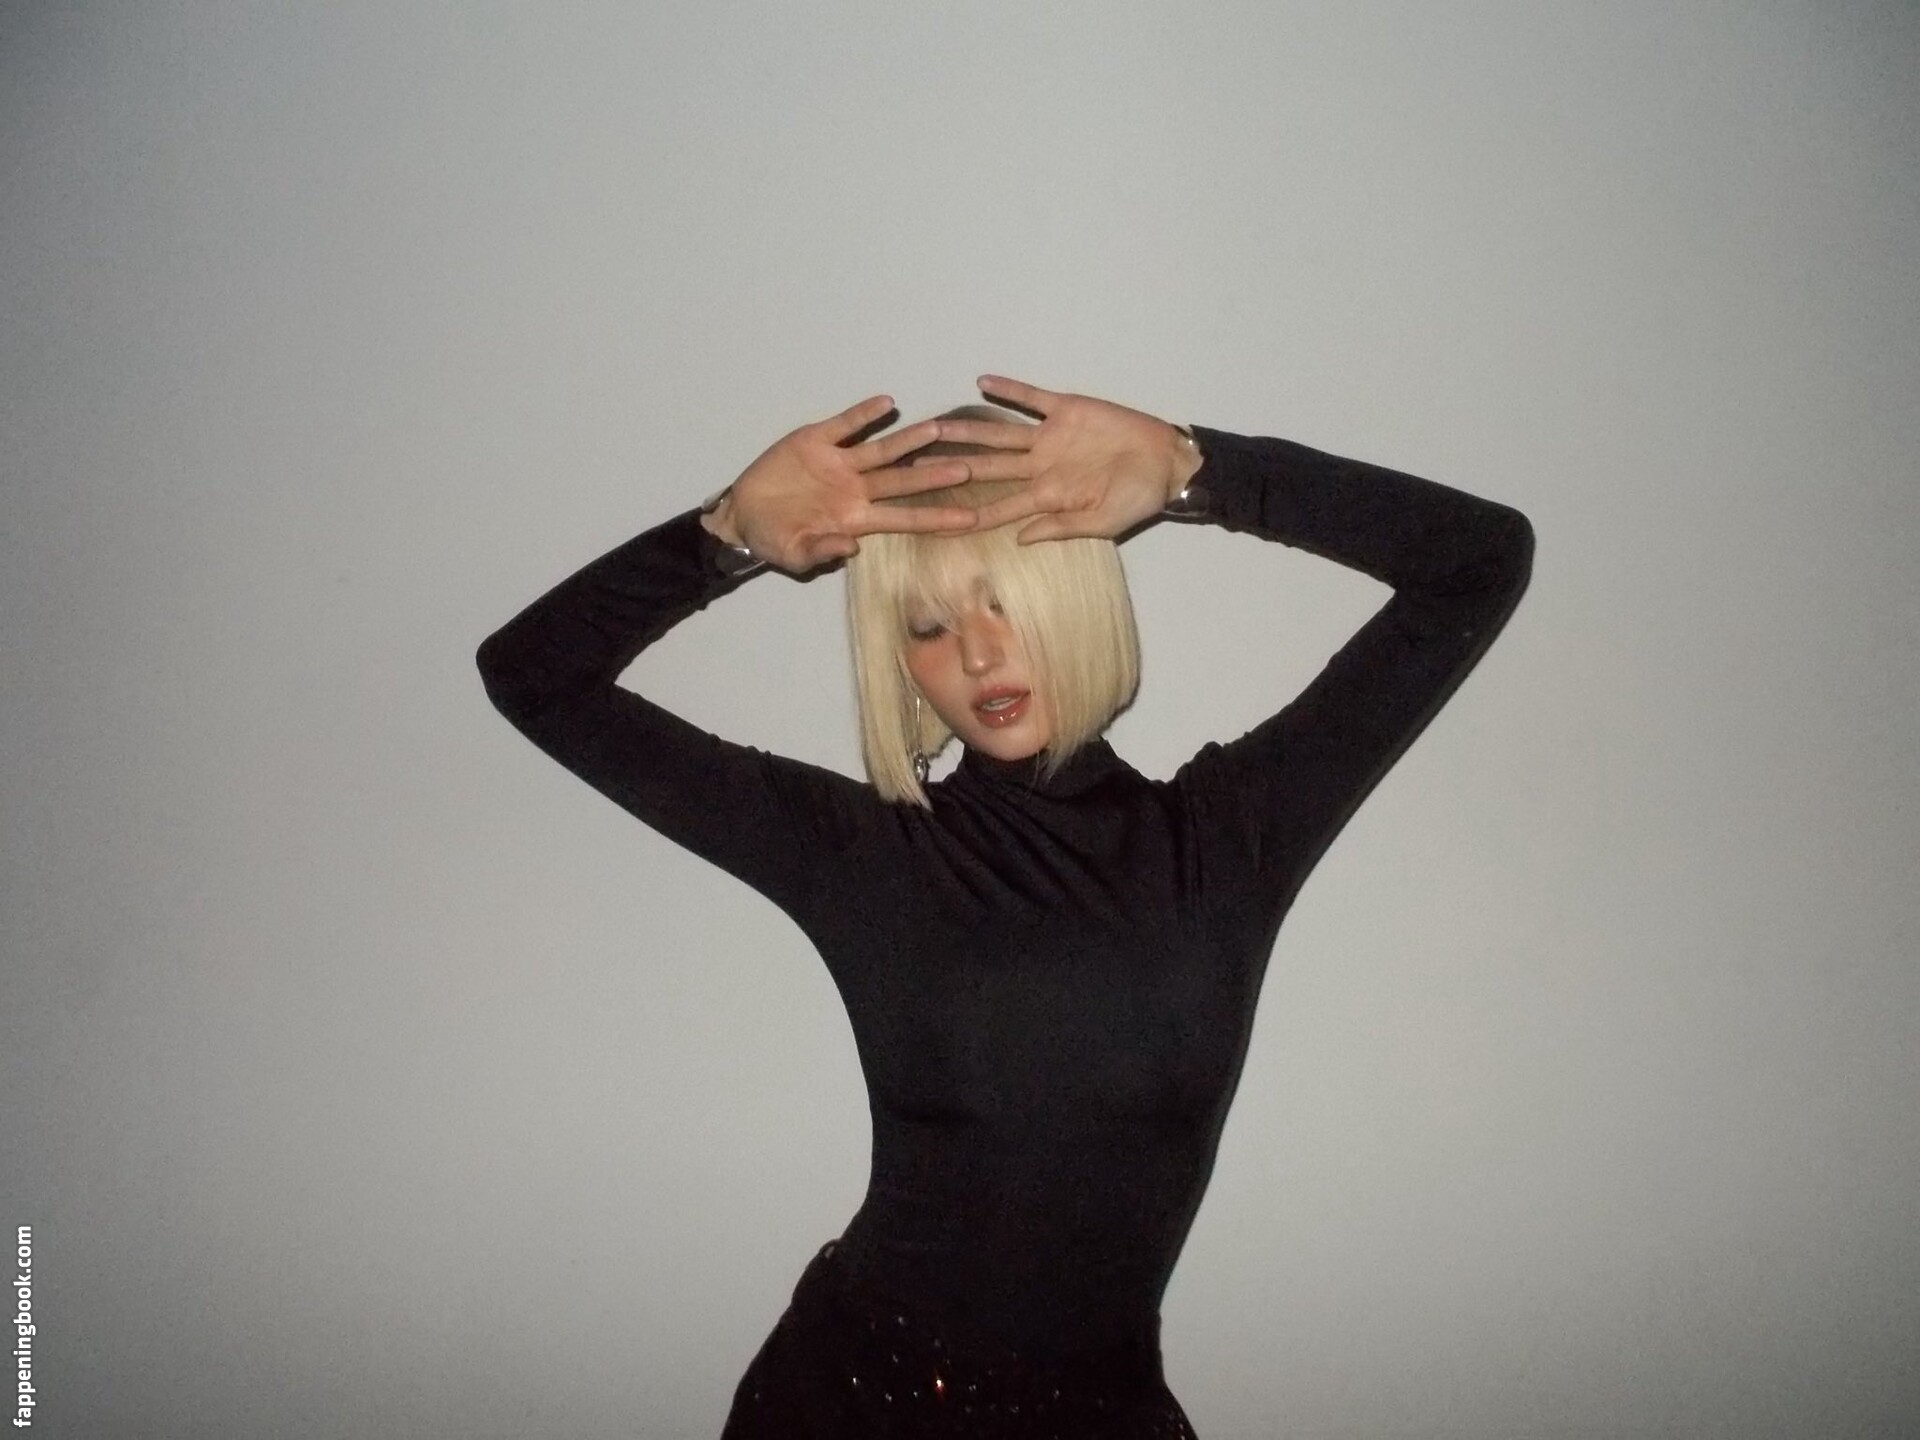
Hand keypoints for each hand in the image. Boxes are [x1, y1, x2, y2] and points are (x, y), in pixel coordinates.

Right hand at [708, 395, 977, 573]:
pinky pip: (845, 425)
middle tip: (970, 468)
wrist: (743, 515)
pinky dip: (863, 414)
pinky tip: (886, 403)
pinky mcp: (817, 441)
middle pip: (903, 481)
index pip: (906, 519)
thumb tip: (851, 548)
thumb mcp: (793, 554)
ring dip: (909, 440)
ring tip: (937, 427)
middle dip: (935, 475)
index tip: (971, 519)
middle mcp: (856, 489)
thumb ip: (821, 552)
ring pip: (882, 449)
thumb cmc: (773, 540)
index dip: (938, 519)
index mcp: (856, 520)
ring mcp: (839, 464)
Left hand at [924, 375, 1200, 542]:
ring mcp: (1050, 437)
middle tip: (912, 471)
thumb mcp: (1102, 523)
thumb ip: (1061, 528)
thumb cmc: (1138, 499)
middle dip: (951, 470)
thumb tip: (1020, 539)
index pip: (998, 510)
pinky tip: (981, 381)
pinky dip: (1009, 390)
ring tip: (934, 426)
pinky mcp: (1066, 410)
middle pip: (986, 469)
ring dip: (967, 430)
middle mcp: (1040, 467)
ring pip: (998, 433)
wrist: (1166, 463)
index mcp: (1046, 497)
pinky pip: (1031, 399)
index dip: (965, 517)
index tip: (933, 523)